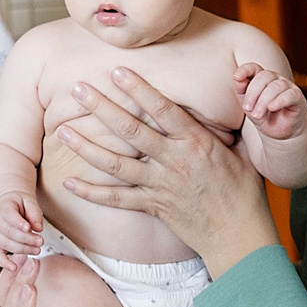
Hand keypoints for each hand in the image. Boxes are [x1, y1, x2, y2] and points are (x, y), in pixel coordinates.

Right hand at [0, 190, 45, 259]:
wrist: (10, 206)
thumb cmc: (19, 204)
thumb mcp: (29, 201)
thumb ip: (34, 213)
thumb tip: (38, 228)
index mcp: (3, 206)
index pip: (7, 214)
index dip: (18, 222)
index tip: (29, 228)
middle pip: (8, 231)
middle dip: (26, 238)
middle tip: (40, 241)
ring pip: (5, 243)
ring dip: (22, 249)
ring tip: (37, 249)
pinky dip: (3, 262)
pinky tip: (14, 267)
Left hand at [57, 70, 277, 277]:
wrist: (239, 236)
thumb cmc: (244, 192)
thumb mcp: (241, 153)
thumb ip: (225, 128)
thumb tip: (230, 100)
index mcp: (196, 142)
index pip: (163, 109)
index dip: (139, 88)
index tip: (117, 70)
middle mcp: (174, 161)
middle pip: (130, 130)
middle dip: (101, 107)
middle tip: (77, 89)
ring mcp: (160, 185)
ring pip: (115, 164)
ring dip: (86, 147)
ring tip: (63, 130)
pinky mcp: (152, 206)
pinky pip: (116, 199)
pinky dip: (91, 192)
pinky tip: (69, 182)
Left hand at [233, 63, 306, 142]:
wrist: (278, 133)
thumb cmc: (263, 115)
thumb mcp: (248, 105)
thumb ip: (241, 90)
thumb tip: (237, 76)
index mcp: (262, 79)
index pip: (254, 67)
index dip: (245, 69)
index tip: (236, 77)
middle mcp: (275, 79)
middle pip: (264, 76)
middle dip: (253, 93)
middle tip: (248, 109)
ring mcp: (288, 87)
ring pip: (275, 86)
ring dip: (263, 101)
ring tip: (257, 115)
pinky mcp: (297, 97)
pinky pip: (289, 94)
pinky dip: (279, 100)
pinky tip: (271, 108)